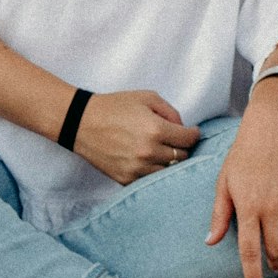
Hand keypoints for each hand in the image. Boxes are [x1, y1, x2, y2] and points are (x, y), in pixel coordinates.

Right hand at [71, 90, 200, 183]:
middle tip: (177, 141)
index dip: (194, 134)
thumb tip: (182, 128)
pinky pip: (150, 179)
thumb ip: (171, 112)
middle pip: (181, 157)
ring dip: (170, 162)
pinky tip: (150, 161)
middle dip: (182, 147)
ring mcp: (137, 169)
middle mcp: (149, 152)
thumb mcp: (147, 97)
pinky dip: (154, 171)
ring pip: (168, 172)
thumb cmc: (116, 106)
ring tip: (164, 151)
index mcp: (156, 130)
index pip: (188, 140)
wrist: (83, 123)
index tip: (193, 132)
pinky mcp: (126, 179)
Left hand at [206, 80, 277, 277]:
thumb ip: (220, 214)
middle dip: (274, 267)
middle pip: (276, 251)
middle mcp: (271, 208)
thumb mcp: (224, 181)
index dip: (252, 276)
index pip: (249, 252)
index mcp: (247, 207)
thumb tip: (210, 243)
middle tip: (273, 269)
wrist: (273, 124)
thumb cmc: (244, 152)